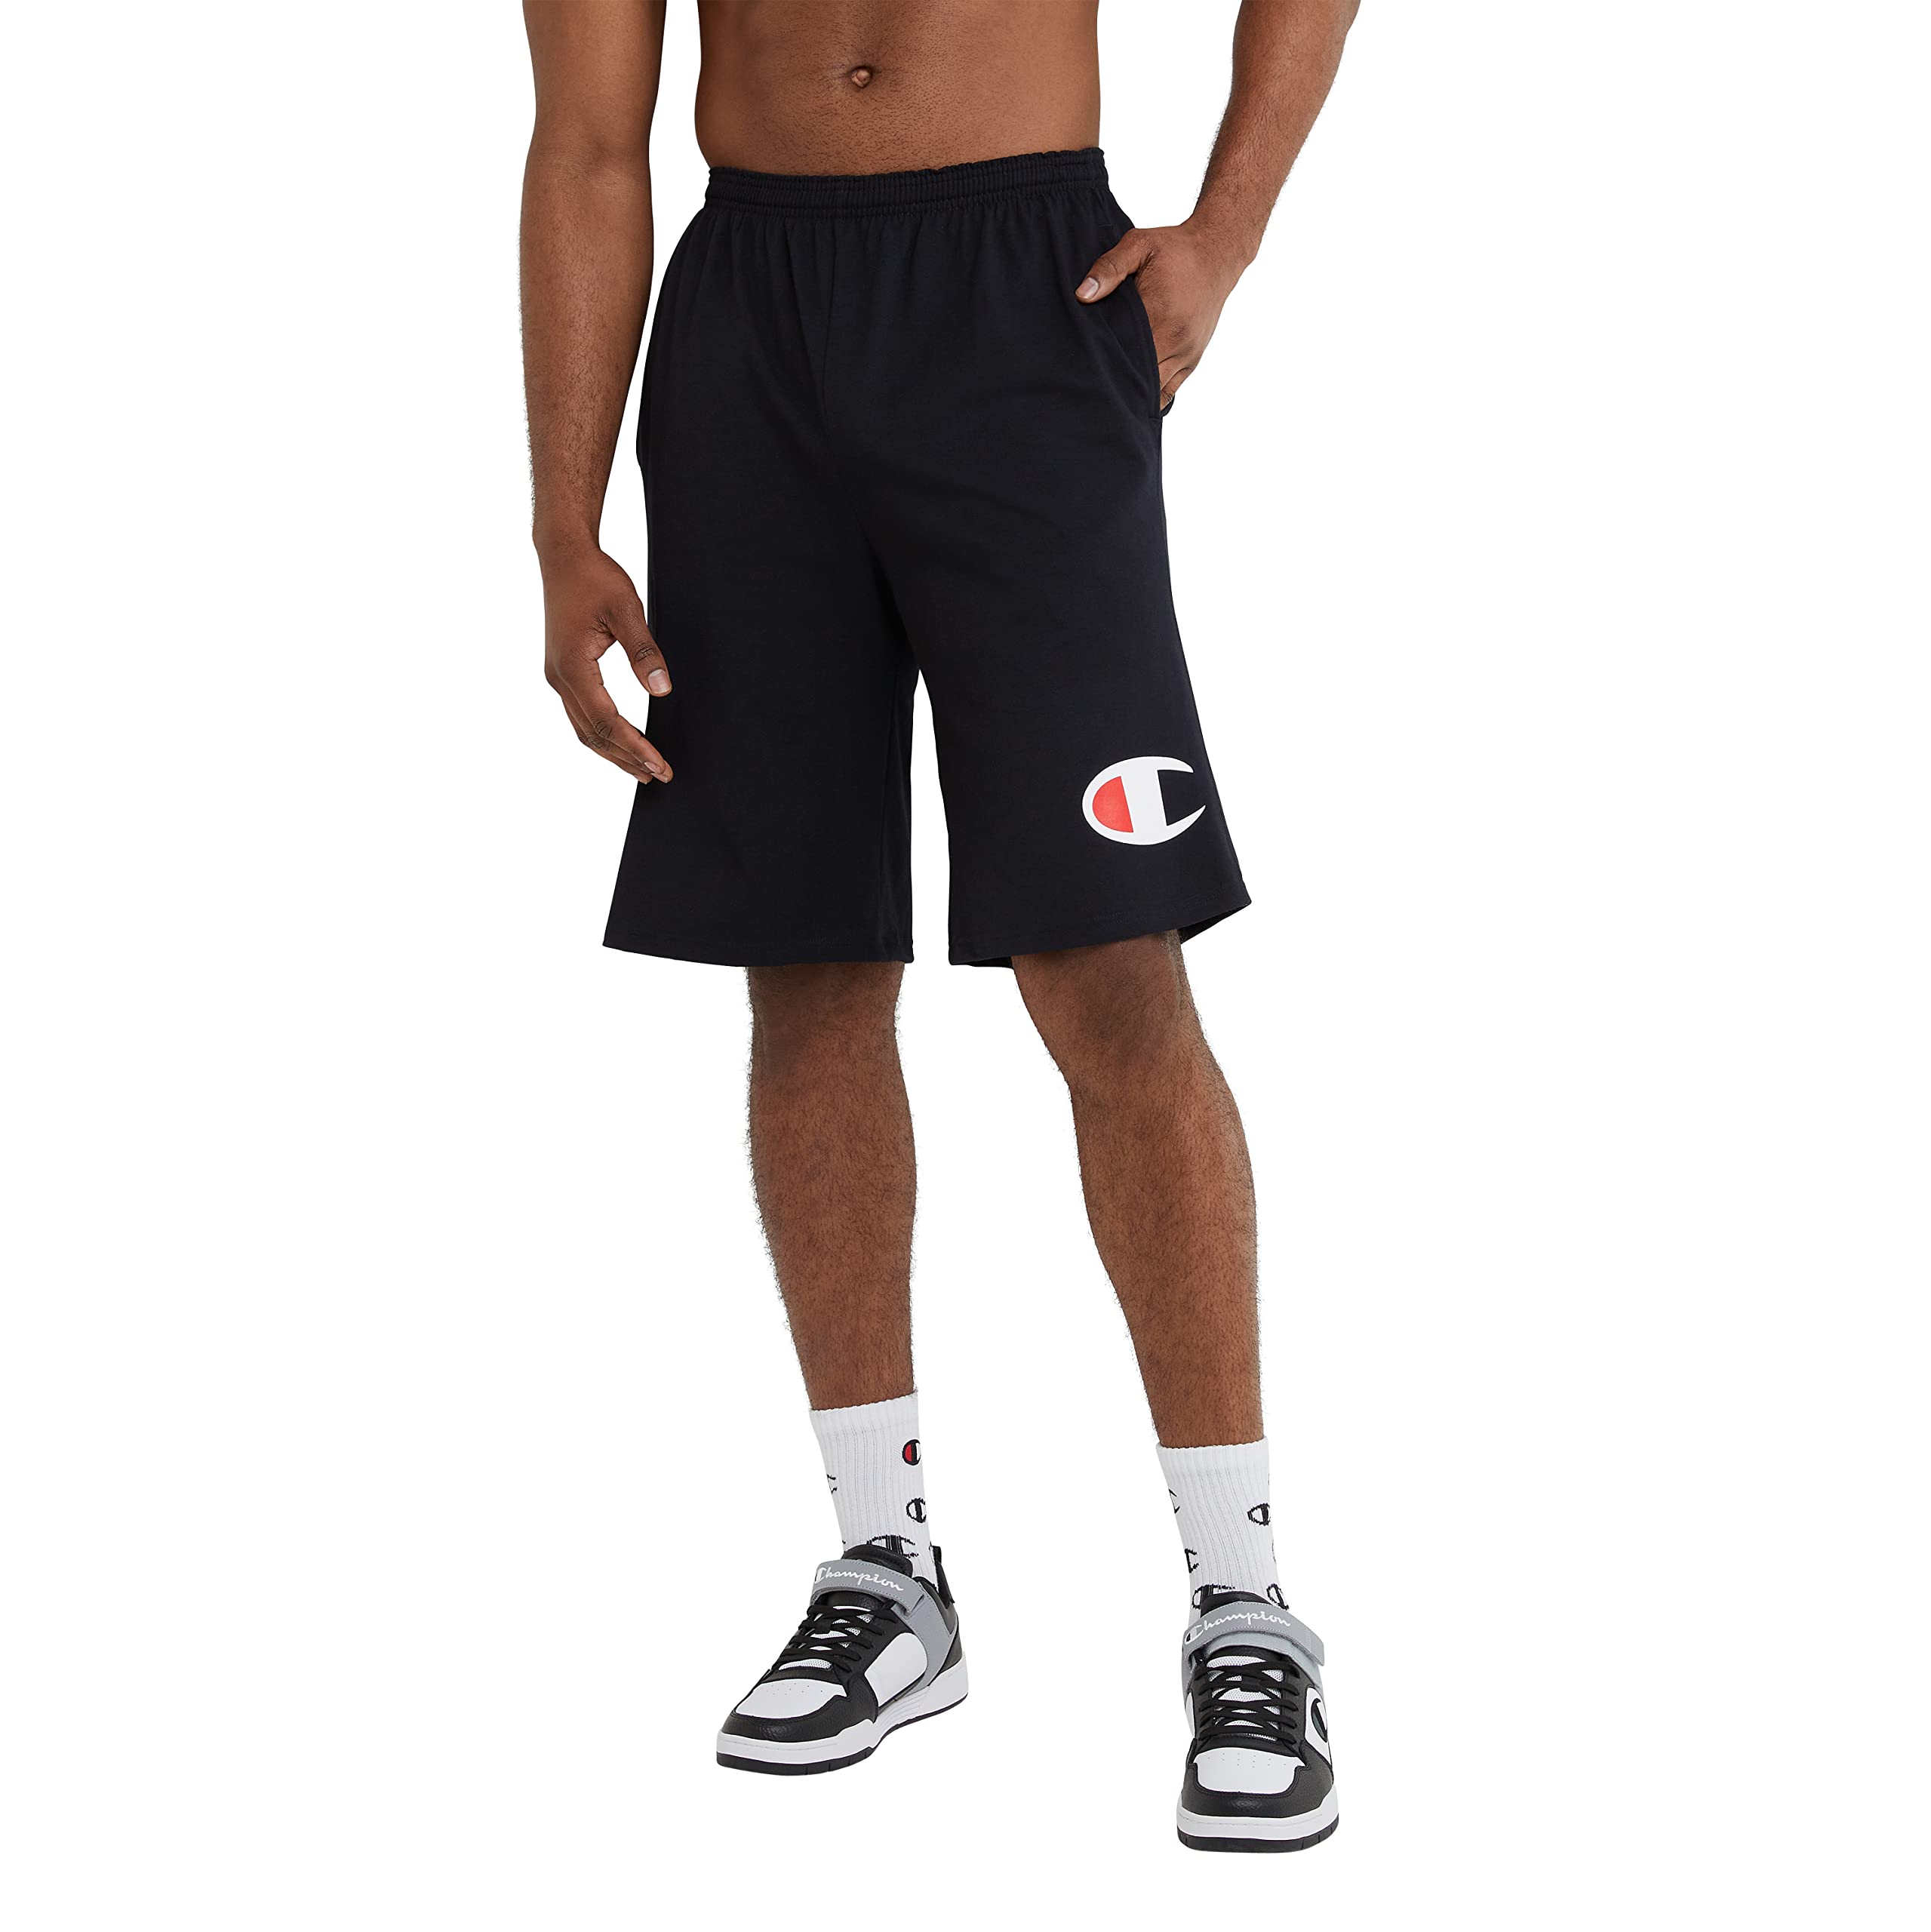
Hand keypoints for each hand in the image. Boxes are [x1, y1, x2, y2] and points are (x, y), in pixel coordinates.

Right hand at [539, 545, 672, 784]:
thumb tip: (661, 690)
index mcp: (573, 666)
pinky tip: (620, 742)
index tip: (659, 764)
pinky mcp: (561, 672)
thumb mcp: (626, 609)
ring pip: (583, 729)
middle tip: (658, 776)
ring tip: (641, 770)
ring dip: (613, 752)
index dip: (634, 746)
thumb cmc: (594, 577)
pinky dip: (601, 734)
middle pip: (593, 734)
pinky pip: (580, 714)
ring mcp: (557, 676)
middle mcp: (559, 678)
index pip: (607, 721)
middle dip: (626, 758)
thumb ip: (644, 652)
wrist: (563, 557)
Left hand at [1077, 220, 1249, 410]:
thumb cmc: (1176, 249)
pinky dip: (1150, 394)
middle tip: (1090, 379)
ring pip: (1153, 390)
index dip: (1102, 361)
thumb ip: (1110, 268)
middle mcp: (1175, 340)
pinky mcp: (1192, 360)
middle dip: (1115, 380)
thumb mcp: (1139, 245)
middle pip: (1138, 378)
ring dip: (1132, 389)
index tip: (1085, 363)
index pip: (1124, 353)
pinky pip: (1168, 390)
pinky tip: (1132, 392)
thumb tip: (1082, 294)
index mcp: (1160, 315)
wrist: (1217, 253)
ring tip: (1109, 388)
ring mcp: (1186, 354)